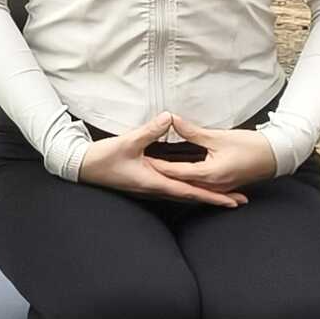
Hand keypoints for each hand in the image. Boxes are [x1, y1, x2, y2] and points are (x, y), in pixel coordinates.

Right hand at [80, 112, 263, 207]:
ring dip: (203, 195)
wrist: (81, 168)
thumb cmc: (102, 158)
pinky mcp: (144, 184)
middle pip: (191, 196)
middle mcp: (155, 189)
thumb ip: (150, 131)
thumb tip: (170, 117)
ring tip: (222, 196)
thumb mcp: (127, 142)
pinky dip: (188, 190)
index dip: (213, 196)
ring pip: (182, 194)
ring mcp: (149, 188)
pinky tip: (192, 186)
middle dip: (215, 198)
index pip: (190, 191)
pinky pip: (172, 190)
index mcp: (155, 182)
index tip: (232, 201)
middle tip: (238, 200)